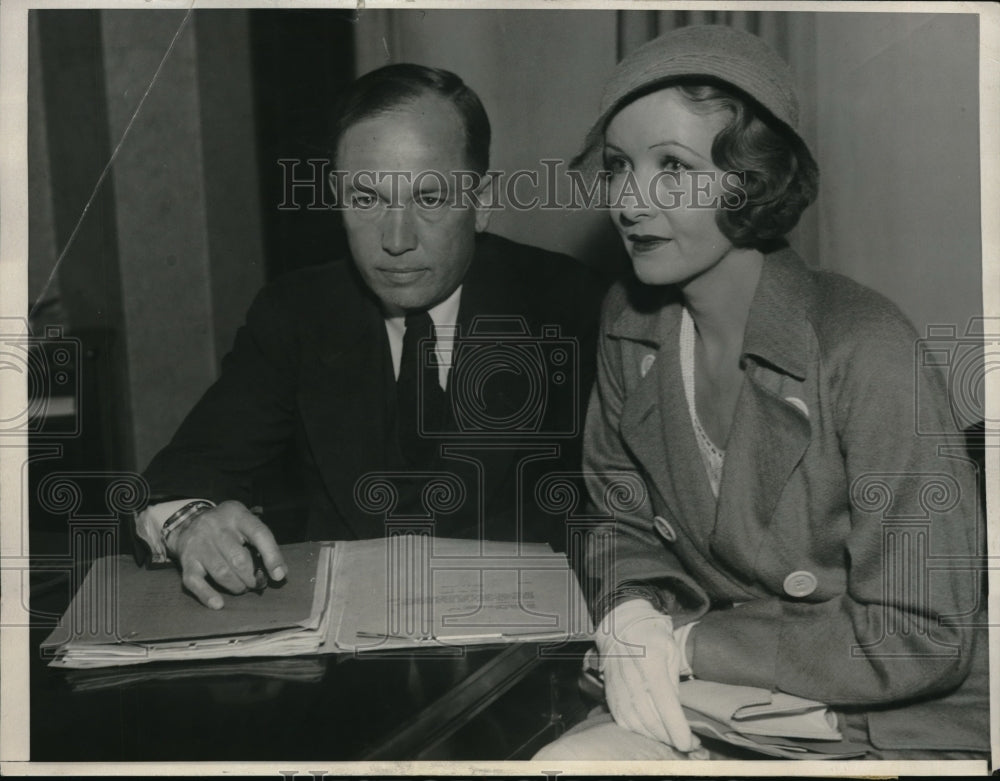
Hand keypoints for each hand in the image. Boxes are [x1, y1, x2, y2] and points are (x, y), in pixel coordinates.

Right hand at [168, 500, 285, 608]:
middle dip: (252, 577)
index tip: (279, 575)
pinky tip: (219, 604)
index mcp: (237, 515)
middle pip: (239, 558)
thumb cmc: (228, 527)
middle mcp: (216, 527)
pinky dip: (207, 595)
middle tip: (257, 584)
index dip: (272, 556)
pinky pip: (195, 582)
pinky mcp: (186, 560)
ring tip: (242, 588)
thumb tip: (280, 573)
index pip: (259, 534)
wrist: (189, 522)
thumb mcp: (245, 523)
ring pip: (221, 572)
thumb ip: (262, 543)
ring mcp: (199, 544)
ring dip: (236, 586)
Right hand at [595, 599, 699, 752]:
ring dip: (653, 736)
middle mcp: (630, 674)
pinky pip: (621, 718)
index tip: (688, 743)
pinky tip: (649, 731)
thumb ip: (673, 683)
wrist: (621, 626)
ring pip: (634, 721)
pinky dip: (636, 730)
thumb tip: (677, 714)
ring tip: (668, 738)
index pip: (664, 702)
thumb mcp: (671, 652)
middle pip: (649, 716)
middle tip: (684, 743)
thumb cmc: (652, 637)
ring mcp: (616, 684)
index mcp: (650, 660)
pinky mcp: (609, 691)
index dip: (676, 727)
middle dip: (669, 736)